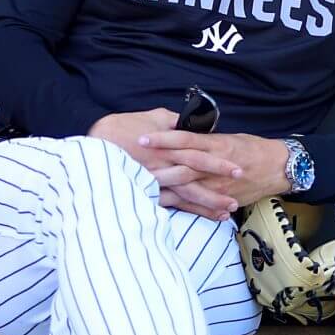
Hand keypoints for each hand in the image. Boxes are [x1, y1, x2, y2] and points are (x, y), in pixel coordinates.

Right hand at [88, 108, 236, 219]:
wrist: (92, 147)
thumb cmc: (119, 129)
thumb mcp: (149, 118)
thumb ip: (171, 122)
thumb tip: (188, 123)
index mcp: (165, 144)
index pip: (197, 152)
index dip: (218, 160)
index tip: (237, 164)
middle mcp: (162, 163)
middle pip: (196, 175)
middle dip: (219, 182)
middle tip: (241, 188)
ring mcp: (154, 180)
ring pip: (186, 194)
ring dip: (208, 202)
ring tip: (229, 209)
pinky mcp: (145, 192)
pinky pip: (171, 205)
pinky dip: (189, 211)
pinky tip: (205, 217)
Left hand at [136, 129, 293, 206]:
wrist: (277, 167)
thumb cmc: (250, 148)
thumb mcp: (226, 137)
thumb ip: (203, 139)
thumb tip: (178, 134)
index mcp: (214, 144)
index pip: (183, 139)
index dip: (162, 139)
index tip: (141, 138)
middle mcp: (214, 165)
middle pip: (180, 164)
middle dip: (155, 165)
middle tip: (130, 164)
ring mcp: (217, 184)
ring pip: (186, 186)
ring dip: (163, 187)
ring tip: (139, 187)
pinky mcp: (221, 198)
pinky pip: (199, 206)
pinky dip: (181, 206)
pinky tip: (161, 207)